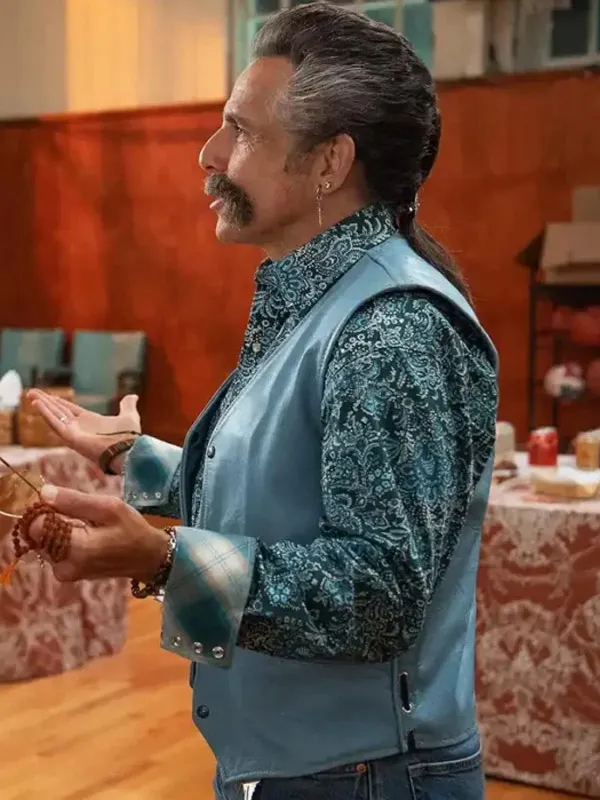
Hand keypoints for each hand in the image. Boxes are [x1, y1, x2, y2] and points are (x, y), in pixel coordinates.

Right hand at [27, 390, 140, 466]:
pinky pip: (55, 424)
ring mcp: (74, 433)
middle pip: (58, 412)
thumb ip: (127, 406)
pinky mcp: (71, 438)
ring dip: (42, 405)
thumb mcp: (129, 416)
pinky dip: (46, 413)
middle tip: (31, 392)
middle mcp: (80, 428)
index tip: (48, 395)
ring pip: (54, 416)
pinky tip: (37, 404)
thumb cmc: (130, 437)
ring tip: (30, 395)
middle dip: (45, 402)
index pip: (69, 410)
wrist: (130, 450)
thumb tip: (132, 396)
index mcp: (90, 422)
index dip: (59, 402)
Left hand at [28, 484, 170, 583]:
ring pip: (43, 542)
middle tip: (80, 514)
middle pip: (37, 535)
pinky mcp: (66, 575)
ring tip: (84, 525)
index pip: (35, 527)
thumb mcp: (109, 508)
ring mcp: (64, 573)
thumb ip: (74, 501)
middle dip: (51, 519)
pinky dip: (62, 539)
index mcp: (75, 549)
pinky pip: (52, 550)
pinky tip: (83, 535)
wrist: (147, 558)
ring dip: (57, 529)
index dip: (44, 510)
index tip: (62, 502)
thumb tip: (43, 493)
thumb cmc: (132, 530)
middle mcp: (64, 566)